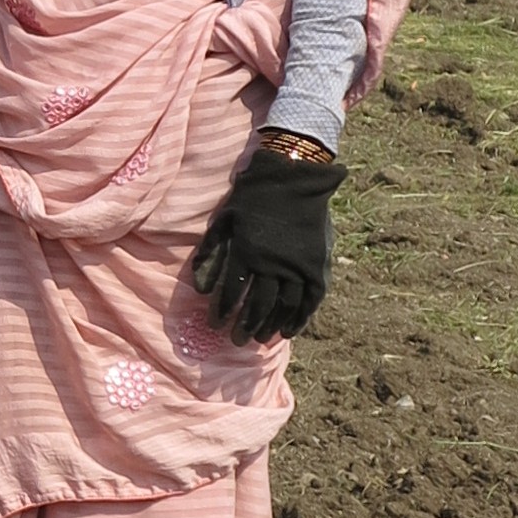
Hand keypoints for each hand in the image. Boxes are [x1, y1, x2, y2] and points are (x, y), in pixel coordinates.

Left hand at [191, 141, 343, 343]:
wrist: (294, 176)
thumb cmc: (252, 196)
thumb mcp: (223, 220)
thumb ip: (210, 253)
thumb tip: (199, 288)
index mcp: (247, 251)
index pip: (233, 292)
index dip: (223, 312)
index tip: (215, 326)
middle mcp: (273, 263)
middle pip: (258, 305)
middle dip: (245, 325)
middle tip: (236, 341)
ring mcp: (299, 264)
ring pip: (285, 305)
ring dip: (271, 325)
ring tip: (260, 339)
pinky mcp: (319, 263)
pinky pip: (311, 298)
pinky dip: (301, 317)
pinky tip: (290, 330)